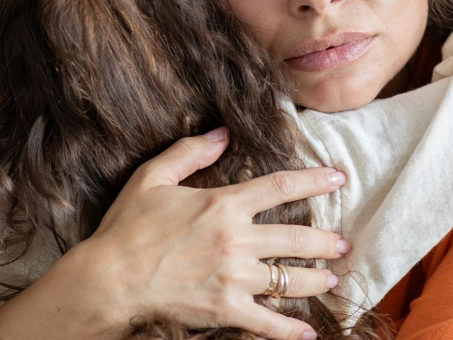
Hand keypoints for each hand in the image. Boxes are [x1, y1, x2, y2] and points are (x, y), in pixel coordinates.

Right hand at [90, 127, 349, 339]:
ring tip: (332, 279)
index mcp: (222, 203)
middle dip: (327, 241)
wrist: (109, 278)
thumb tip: (224, 133)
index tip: (339, 178)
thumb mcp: (153, 177)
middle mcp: (236, 239)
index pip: (281, 187)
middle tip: (344, 243)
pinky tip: (308, 331)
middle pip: (296, 238)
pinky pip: (268, 321)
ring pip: (289, 279)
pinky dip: (291, 329)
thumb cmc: (127, 227)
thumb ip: (191, 152)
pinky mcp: (226, 309)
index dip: (314, 181)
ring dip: (316, 279)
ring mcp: (234, 277)